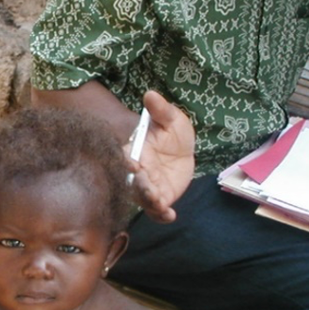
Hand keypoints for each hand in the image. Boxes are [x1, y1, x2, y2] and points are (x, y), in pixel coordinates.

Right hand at [126, 91, 195, 222]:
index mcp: (135, 152)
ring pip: (144, 199)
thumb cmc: (171, 132)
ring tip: (160, 203)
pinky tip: (170, 215)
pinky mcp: (161, 198)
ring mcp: (148, 187)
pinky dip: (162, 215)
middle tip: (149, 189)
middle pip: (133, 183)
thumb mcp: (171, 118)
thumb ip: (160, 109)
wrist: (183, 149)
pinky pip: (157, 211)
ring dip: (150, 202)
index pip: (125, 158)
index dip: (126, 162)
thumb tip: (150, 94)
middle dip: (140, 187)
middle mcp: (138, 172)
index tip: (133, 164)